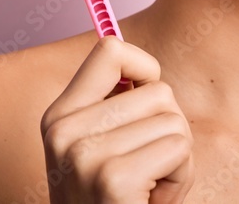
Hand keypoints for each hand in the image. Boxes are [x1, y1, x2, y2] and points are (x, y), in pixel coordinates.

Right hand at [40, 36, 194, 202]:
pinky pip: (179, 150)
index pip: (110, 49)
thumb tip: (146, 71)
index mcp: (58, 117)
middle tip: (146, 169)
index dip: (144, 68)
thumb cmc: (115, 203)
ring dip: (177, 158)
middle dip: (169, 130)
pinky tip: (152, 201)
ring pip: (174, 121)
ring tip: (148, 187)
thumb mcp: (100, 150)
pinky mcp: (112, 180)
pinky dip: (180, 179)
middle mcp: (63, 132)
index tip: (147, 97)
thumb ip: (115, 108)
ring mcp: (84, 156)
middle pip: (158, 91)